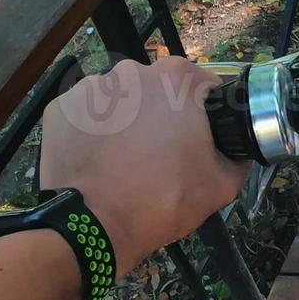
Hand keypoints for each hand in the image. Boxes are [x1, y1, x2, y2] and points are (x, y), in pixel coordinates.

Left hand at [39, 57, 245, 274]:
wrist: (94, 228)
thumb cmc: (164, 199)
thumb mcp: (223, 184)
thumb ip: (239, 156)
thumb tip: (236, 149)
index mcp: (176, 79)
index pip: (203, 86)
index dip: (206, 114)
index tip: (200, 140)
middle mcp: (131, 72)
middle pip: (158, 90)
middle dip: (163, 115)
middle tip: (163, 155)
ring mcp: (89, 88)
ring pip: (120, 101)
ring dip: (127, 122)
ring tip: (126, 161)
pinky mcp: (60, 109)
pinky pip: (87, 116)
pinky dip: (94, 133)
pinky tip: (99, 161)